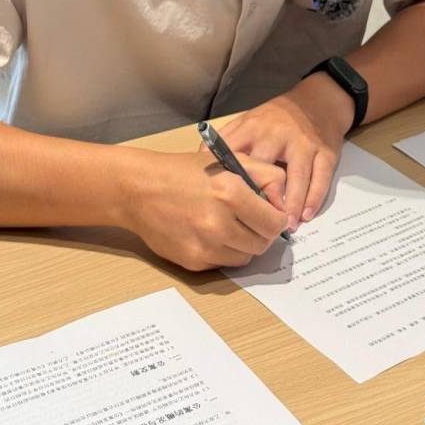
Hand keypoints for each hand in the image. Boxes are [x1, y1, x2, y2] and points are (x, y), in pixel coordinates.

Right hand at [115, 148, 287, 271]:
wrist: (140, 189)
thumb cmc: (185, 171)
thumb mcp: (230, 159)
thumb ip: (266, 176)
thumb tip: (284, 204)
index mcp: (231, 193)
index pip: (275, 223)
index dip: (277, 218)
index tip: (270, 213)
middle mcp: (219, 223)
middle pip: (263, 244)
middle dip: (262, 232)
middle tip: (250, 219)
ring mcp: (204, 246)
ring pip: (245, 257)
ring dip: (244, 244)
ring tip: (229, 224)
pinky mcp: (192, 262)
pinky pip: (223, 264)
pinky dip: (223, 252)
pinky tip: (209, 233)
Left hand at [202, 73, 353, 232]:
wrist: (317, 101)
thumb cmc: (275, 119)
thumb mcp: (247, 121)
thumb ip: (226, 142)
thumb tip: (199, 165)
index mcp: (252, 128)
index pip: (235, 154)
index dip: (228, 181)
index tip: (223, 206)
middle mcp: (277, 134)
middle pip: (266, 167)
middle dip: (261, 196)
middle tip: (256, 224)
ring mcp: (303, 143)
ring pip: (298, 176)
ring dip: (291, 204)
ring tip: (284, 227)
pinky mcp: (325, 152)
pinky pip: (320, 177)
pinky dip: (313, 198)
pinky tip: (305, 215)